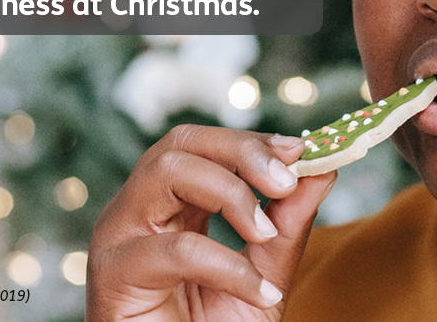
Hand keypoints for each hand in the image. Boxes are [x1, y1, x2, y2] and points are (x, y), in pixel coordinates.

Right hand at [86, 124, 336, 320]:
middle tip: (287, 181)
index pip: (204, 145)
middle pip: (180, 143)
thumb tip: (323, 168)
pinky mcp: (113, 275)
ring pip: (166, 172)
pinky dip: (229, 267)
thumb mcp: (266, 273)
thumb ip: (289, 224)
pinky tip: (261, 293)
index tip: (300, 150)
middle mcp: (137, 211)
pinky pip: (177, 249)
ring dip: (230, 193)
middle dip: (242, 151)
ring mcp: (119, 237)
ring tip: (265, 235)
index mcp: (169, 204)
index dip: (252, 141)